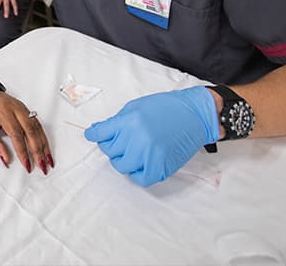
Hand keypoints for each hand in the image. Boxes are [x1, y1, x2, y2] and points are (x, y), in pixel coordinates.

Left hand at [0, 88, 53, 173]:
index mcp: (3, 112)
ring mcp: (22, 108)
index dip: (23, 151)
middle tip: (42, 165)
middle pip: (31, 130)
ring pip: (37, 128)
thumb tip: (6, 159)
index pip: (16, 134)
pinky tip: (45, 148)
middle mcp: (16, 108)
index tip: (27, 164)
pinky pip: (37, 124)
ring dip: (44, 145)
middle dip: (38, 150)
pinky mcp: (26, 110)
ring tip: (48, 160)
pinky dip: (42, 137)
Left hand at [84, 86, 218, 186]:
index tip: (91, 135)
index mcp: (129, 121)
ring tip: (130, 151)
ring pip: (121, 165)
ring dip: (122, 159)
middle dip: (110, 145)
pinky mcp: (161, 167)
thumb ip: (118, 121)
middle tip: (118, 141)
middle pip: (110, 150)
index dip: (93, 134)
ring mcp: (149, 155)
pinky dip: (136, 173)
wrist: (194, 115)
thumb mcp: (136, 107)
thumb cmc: (167, 108)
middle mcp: (137, 139)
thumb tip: (102, 131)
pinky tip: (139, 163)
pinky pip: (139, 178)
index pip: (101, 133)